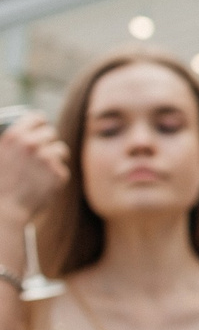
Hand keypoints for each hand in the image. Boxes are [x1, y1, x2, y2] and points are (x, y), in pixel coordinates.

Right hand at [0, 114, 67, 231]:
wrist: (3, 211)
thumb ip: (12, 143)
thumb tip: (26, 132)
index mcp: (14, 136)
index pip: (37, 118)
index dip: (39, 123)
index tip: (40, 128)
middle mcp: (32, 144)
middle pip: (51, 133)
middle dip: (46, 142)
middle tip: (39, 155)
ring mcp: (47, 158)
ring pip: (60, 150)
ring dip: (53, 158)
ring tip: (38, 171)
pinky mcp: (58, 173)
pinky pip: (61, 168)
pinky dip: (54, 175)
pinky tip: (40, 184)